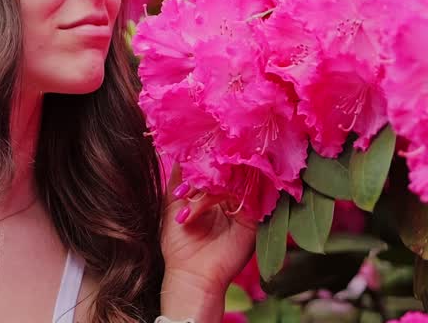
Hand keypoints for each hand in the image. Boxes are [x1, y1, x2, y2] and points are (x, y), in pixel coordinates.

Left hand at [159, 164, 257, 297]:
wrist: (190, 276)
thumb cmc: (180, 245)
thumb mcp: (173, 204)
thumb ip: (178, 178)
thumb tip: (179, 151)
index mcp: (220, 194)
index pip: (219, 165)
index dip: (202, 159)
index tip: (182, 160)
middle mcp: (236, 199)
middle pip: (230, 168)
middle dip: (205, 170)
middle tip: (185, 179)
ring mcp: (246, 208)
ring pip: (236, 179)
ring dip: (208, 186)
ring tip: (186, 199)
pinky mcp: (254, 221)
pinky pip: (246, 195)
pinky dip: (223, 194)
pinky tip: (201, 203)